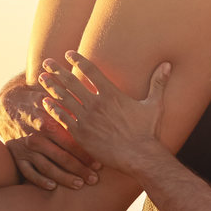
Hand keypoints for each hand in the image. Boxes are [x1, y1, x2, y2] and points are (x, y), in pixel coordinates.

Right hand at [0, 72, 101, 190]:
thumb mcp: (52, 98)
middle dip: (80, 170)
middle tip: (94, 179)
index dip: (86, 155)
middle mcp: (36, 138)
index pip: (71, 143)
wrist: (6, 104)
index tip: (100, 164)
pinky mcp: (16, 156)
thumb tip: (93, 101)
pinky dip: (39, 181)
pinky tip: (52, 187)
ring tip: (79, 185)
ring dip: (64, 178)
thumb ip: (70, 104)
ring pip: (47, 168)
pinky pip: (28, 172)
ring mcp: (25, 149)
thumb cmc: (37, 101)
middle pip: (62, 158)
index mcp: (48, 124)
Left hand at [37, 51, 169, 175]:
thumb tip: (168, 64)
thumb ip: (158, 83)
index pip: (90, 70)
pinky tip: (45, 102)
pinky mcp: (80, 134)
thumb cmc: (147, 132)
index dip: (77, 60)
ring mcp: (86, 119)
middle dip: (57, 70)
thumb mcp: (154, 105)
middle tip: (47, 62)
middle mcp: (96, 103)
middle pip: (71, 82)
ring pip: (64, 98)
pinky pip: (63, 118)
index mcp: (111, 93)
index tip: (68, 53)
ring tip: (42, 78)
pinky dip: (53, 109)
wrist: (139, 156)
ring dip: (51, 87)